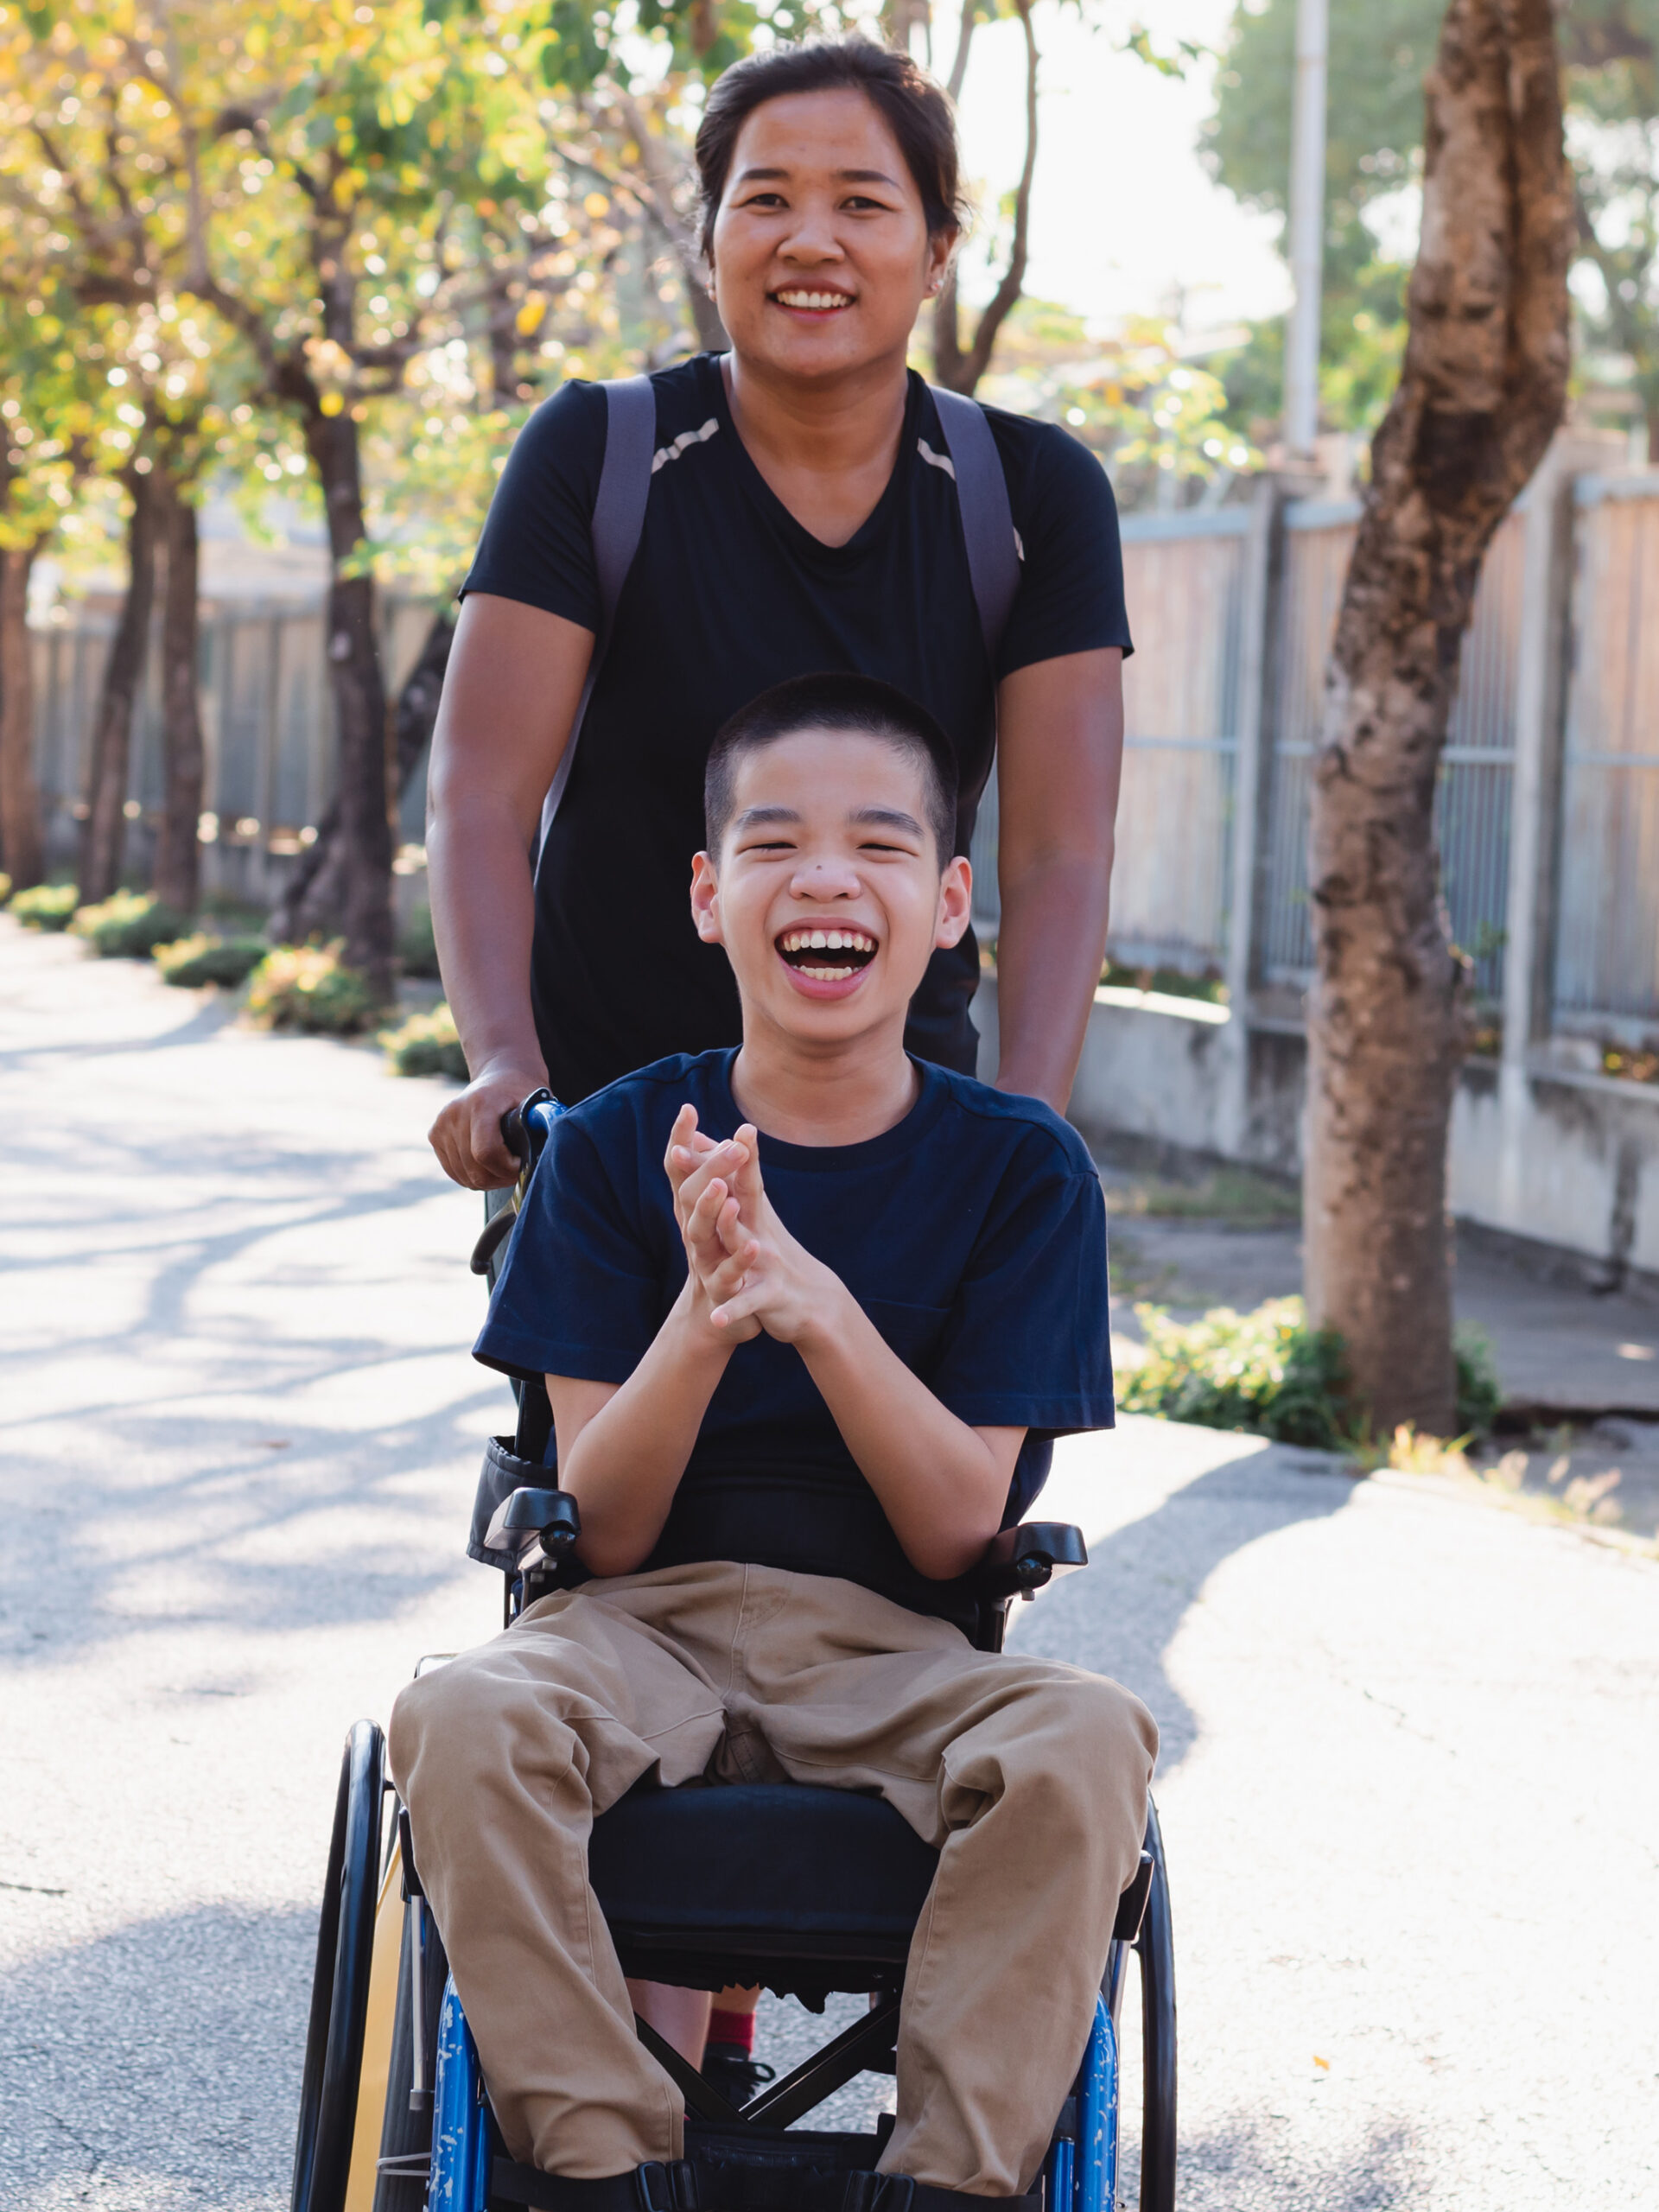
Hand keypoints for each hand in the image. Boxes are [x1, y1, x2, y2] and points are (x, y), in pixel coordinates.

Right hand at [429, 1063, 545, 1189]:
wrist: (499, 1076)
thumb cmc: (522, 1094)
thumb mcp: (539, 1106)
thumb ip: (540, 1129)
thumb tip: (543, 1157)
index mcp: (480, 1103)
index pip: (486, 1153)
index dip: (507, 1168)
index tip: (522, 1163)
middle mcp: (455, 1113)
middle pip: (475, 1169)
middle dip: (501, 1177)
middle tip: (516, 1171)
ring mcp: (441, 1124)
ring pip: (465, 1176)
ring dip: (489, 1180)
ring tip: (504, 1168)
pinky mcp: (434, 1135)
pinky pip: (455, 1172)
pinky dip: (473, 1177)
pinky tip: (489, 1166)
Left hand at [666, 1109, 844, 1347]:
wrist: (811, 1303)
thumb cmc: (773, 1253)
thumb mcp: (753, 1216)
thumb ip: (730, 1177)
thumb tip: (700, 1138)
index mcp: (753, 1213)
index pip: (744, 1175)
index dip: (736, 1150)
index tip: (732, 1124)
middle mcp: (761, 1232)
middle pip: (745, 1200)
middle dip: (728, 1176)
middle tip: (716, 1152)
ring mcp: (767, 1264)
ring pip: (747, 1247)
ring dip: (737, 1233)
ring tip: (726, 1216)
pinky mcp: (768, 1298)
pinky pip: (747, 1303)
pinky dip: (733, 1311)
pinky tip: (718, 1318)